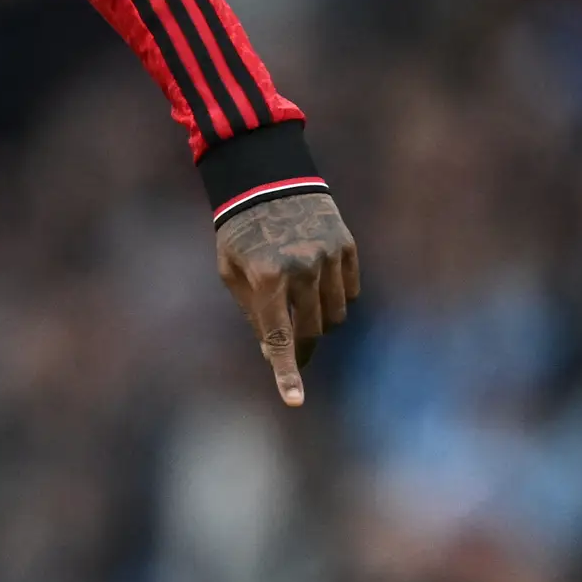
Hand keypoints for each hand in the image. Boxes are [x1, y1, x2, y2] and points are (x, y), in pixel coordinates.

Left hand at [217, 188, 360, 407]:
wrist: (267, 179)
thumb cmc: (241, 232)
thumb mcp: (231, 272)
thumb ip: (254, 314)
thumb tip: (275, 354)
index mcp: (267, 277)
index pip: (280, 337)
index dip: (287, 373)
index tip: (295, 402)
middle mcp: (302, 268)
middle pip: (313, 331)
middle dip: (302, 347)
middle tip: (290, 350)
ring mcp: (328, 257)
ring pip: (336, 315)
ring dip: (319, 320)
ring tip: (299, 303)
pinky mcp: (347, 247)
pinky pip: (350, 292)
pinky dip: (336, 296)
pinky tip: (317, 281)